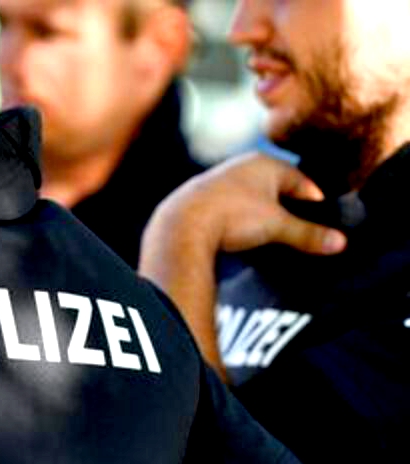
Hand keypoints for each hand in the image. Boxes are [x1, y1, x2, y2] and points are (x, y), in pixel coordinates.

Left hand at [142, 151, 346, 258]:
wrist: (181, 225)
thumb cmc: (232, 217)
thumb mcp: (276, 226)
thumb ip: (308, 233)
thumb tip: (340, 242)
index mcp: (264, 163)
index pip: (302, 181)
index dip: (315, 202)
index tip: (323, 222)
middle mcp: (241, 166)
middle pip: (276, 188)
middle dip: (288, 208)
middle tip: (299, 230)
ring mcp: (219, 181)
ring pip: (252, 198)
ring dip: (262, 215)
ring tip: (269, 236)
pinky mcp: (202, 199)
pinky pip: (230, 208)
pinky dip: (240, 220)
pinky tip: (240, 235)